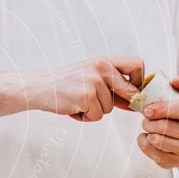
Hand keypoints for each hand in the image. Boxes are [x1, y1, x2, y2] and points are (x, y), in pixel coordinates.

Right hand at [28, 57, 143, 121]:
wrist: (39, 87)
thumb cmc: (65, 83)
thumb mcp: (89, 75)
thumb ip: (111, 84)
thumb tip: (134, 100)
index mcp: (104, 60)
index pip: (137, 64)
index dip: (139, 81)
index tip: (133, 92)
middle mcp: (102, 68)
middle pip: (129, 91)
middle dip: (123, 103)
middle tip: (105, 104)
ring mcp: (94, 82)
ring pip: (109, 108)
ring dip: (95, 111)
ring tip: (78, 103)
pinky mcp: (86, 97)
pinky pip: (96, 116)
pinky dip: (84, 117)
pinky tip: (73, 108)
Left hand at [137, 78, 178, 168]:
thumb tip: (177, 80)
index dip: (162, 108)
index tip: (147, 109)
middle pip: (165, 127)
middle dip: (149, 121)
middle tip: (146, 118)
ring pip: (157, 140)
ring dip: (147, 131)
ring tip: (149, 127)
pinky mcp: (173, 163)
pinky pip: (151, 152)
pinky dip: (143, 142)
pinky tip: (147, 137)